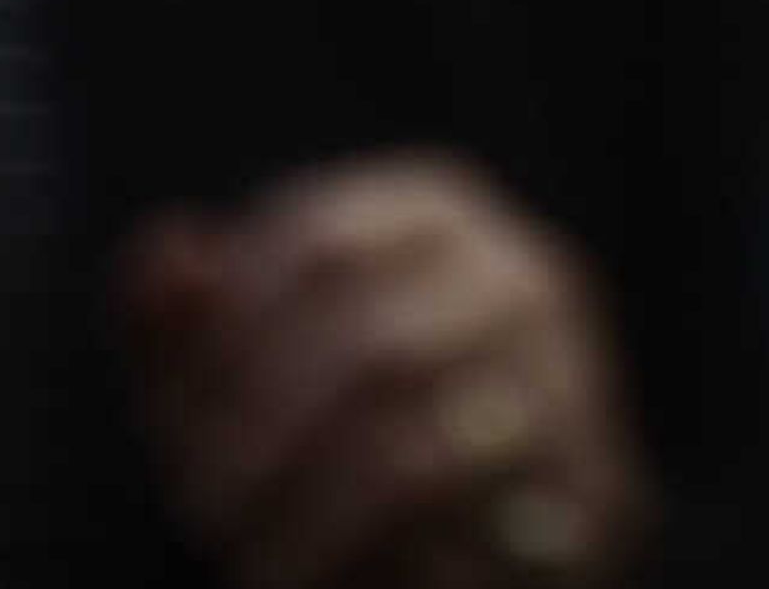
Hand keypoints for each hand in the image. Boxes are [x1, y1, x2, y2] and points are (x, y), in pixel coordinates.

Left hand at [117, 153, 657, 588]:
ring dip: (311, 525)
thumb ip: (189, 319)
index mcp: (434, 216)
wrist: (498, 540)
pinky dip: (377, 571)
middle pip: (370, 347)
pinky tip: (323, 583)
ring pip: (420, 456)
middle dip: (264, 446)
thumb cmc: (332, 437)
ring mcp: (575, 382)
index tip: (172, 426)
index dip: (229, 341)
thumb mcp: (237, 379)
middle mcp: (521, 276)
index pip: (321, 241)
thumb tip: (164, 252)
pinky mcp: (603, 495)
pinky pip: (475, 546)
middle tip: (198, 513)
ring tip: (248, 564)